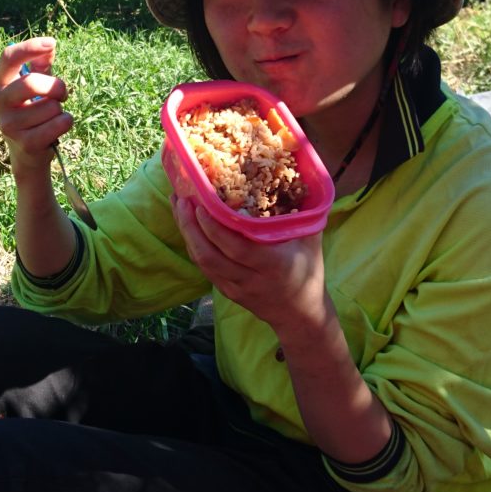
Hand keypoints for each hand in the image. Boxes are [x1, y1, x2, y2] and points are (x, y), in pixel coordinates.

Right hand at [0, 37, 71, 175]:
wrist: (28, 152)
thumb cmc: (32, 111)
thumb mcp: (33, 86)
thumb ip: (40, 65)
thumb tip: (50, 46)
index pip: (8, 58)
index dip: (30, 47)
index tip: (52, 43)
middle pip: (31, 83)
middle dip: (56, 86)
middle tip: (62, 94)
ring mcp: (9, 125)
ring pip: (52, 106)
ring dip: (60, 110)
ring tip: (50, 118)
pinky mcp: (26, 143)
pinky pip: (60, 123)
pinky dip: (66, 123)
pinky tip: (56, 129)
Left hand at [170, 194, 326, 333]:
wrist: (300, 315)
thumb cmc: (309, 272)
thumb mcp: (311, 241)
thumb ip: (302, 213)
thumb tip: (296, 176)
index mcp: (272, 264)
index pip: (235, 247)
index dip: (214, 228)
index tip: (201, 205)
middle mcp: (250, 278)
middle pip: (210, 256)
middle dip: (190, 227)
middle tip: (180, 200)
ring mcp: (235, 288)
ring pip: (202, 263)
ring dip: (187, 234)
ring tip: (178, 207)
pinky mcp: (227, 292)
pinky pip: (205, 268)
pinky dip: (194, 245)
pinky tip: (189, 227)